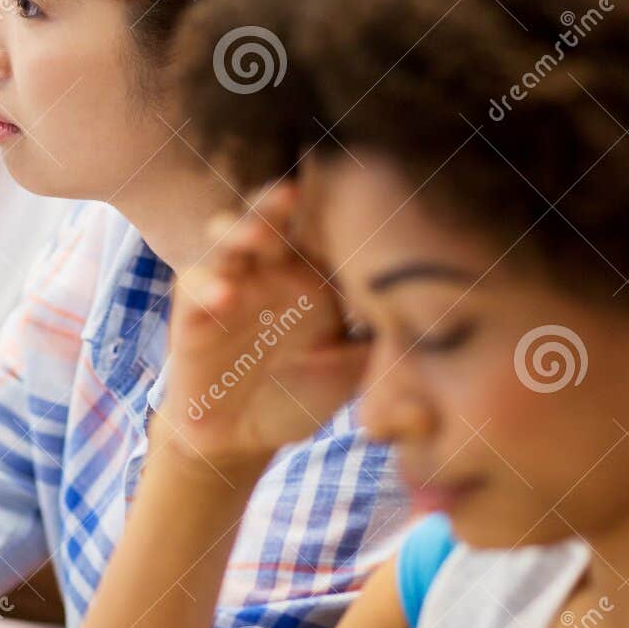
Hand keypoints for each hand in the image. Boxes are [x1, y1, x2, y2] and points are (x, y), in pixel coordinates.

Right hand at [158, 182, 369, 473]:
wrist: (240, 438)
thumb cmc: (299, 394)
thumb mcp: (350, 373)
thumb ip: (381, 348)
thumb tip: (437, 330)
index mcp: (310, 273)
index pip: (319, 228)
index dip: (330, 208)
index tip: (352, 189)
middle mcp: (267, 269)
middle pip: (270, 219)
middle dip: (277, 203)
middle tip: (293, 192)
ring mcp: (227, 285)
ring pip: (227, 241)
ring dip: (238, 232)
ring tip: (255, 235)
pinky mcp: (191, 314)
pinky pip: (195, 289)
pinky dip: (208, 286)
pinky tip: (224, 294)